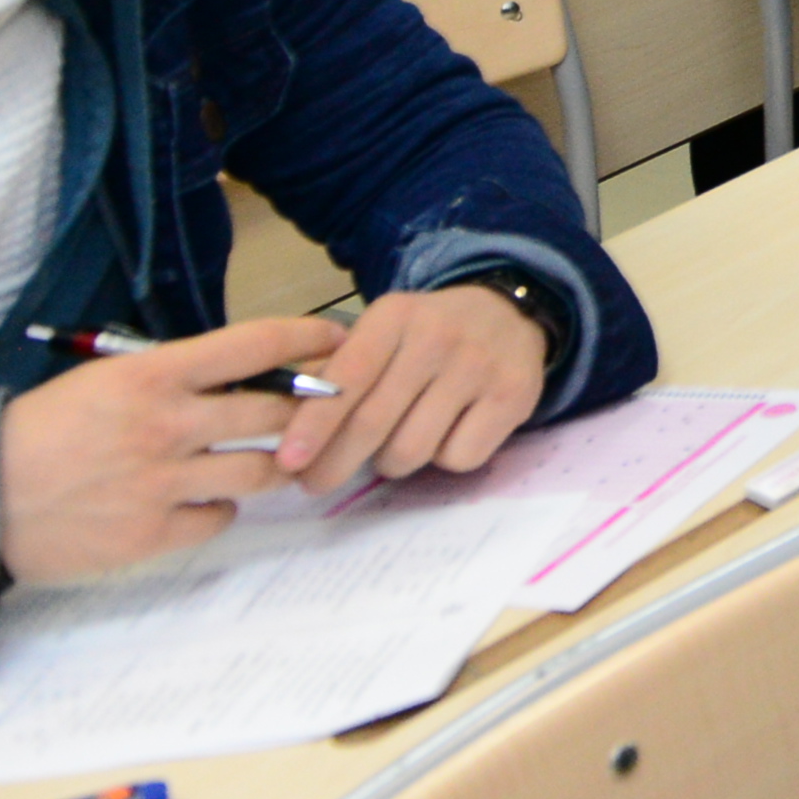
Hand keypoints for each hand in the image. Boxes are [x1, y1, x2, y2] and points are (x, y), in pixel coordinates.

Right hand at [0, 318, 342, 583]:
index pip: (255, 346)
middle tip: (317, 414)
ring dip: (274, 465)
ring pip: (261, 470)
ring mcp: (162, 482)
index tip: (337, 342)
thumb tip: (239, 376)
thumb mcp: (104, 380)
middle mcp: (167, 424)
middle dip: (305, 412)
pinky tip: (206, 502)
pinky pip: (220, 518)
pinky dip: (222, 509)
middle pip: (276, 413)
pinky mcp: (152, 533)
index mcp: (153, 375)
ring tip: (268, 463)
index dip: (307, 340)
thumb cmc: (39, 431)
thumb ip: (170, 377)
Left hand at [271, 282, 546, 495]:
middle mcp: (440, 336)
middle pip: (374, 423)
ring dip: (392, 461)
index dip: (314, 424)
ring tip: (396, 443)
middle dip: (335, 463)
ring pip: (412, 450)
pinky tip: (446, 433)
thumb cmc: (427, 335)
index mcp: (396, 316)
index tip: (288, 461)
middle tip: (317, 482)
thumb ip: (336, 371)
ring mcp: (480, 367)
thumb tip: (285, 425)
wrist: (509, 315)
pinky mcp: (514, 397)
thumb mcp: (381, 333)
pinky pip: (458, 459)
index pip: (348, 377)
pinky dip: (444, 459)